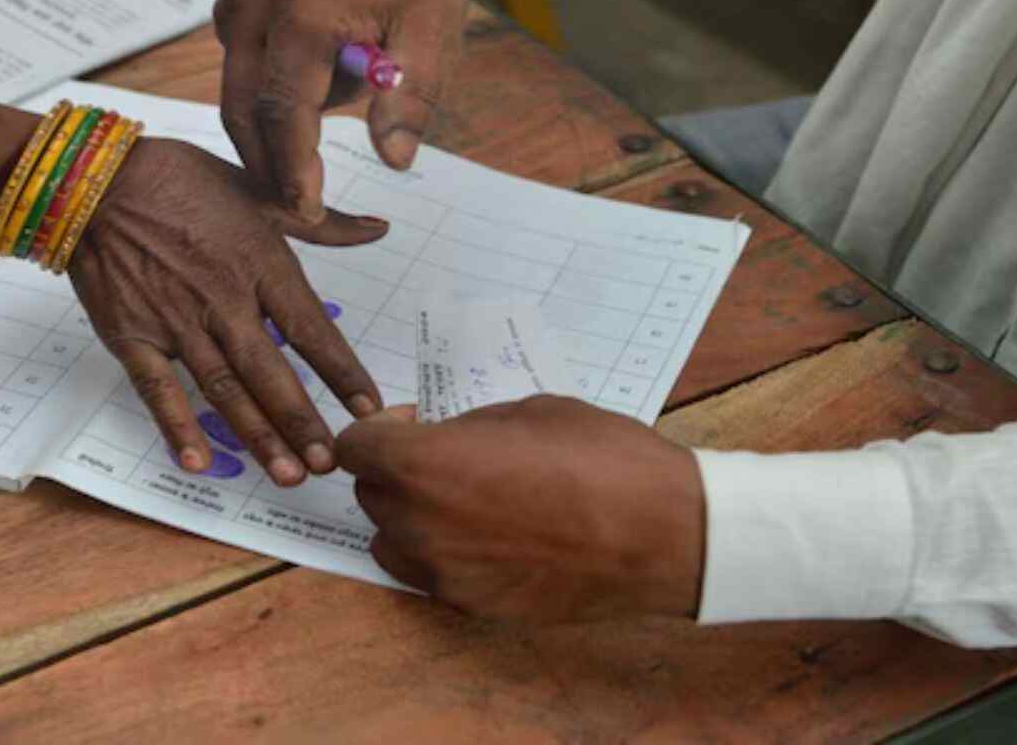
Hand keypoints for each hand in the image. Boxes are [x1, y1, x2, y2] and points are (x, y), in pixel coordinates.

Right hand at [70, 138, 387, 485]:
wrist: (95, 178)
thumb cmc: (180, 179)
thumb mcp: (258, 190)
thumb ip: (321, 223)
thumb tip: (379, 229)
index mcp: (259, 261)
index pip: (310, 328)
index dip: (342, 372)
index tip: (370, 408)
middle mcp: (223, 298)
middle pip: (271, 371)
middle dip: (303, 422)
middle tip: (330, 463)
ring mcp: (175, 320)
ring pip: (224, 389)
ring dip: (258, 435)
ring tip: (287, 474)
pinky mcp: (131, 335)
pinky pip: (158, 389)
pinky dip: (177, 427)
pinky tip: (199, 461)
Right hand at [213, 0, 482, 222]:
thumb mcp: (435, 31)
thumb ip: (411, 96)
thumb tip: (395, 161)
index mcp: (301, 13)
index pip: (283, 114)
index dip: (294, 172)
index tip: (310, 217)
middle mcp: (254, 8)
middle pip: (243, 114)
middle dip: (271, 170)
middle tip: (307, 217)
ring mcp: (237, 6)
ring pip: (235, 100)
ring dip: (267, 143)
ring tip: (306, 183)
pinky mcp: (236, 9)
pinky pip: (241, 77)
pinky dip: (266, 110)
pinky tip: (306, 128)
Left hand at [338, 396, 705, 621]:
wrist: (662, 533)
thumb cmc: (602, 457)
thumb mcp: (529, 412)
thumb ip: (469, 426)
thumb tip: (445, 437)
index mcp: (424, 464)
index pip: (354, 448)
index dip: (377, 432)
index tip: (410, 424)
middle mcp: (419, 524)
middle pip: (370, 495)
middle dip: (395, 471)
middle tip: (443, 457)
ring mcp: (444, 573)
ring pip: (391, 541)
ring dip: (410, 517)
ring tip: (460, 501)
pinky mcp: (472, 605)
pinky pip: (431, 575)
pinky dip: (443, 554)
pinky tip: (490, 537)